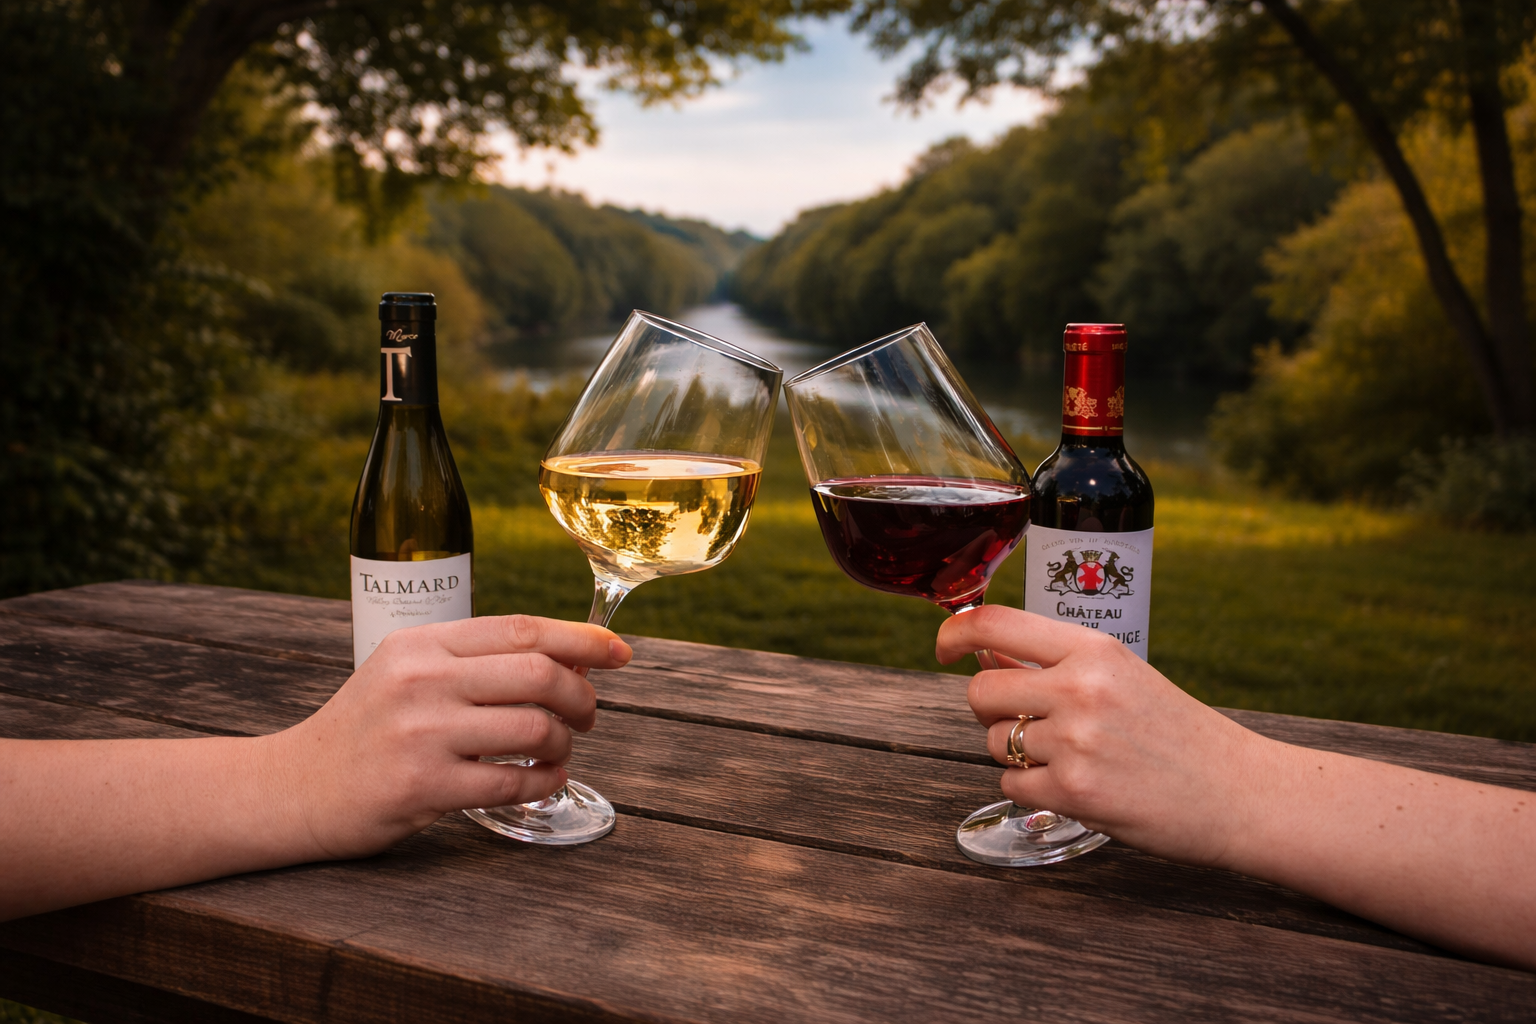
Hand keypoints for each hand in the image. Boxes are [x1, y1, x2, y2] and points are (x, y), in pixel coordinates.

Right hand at [259, 615, 631, 860]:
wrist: (290, 788)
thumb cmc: (363, 730)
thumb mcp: (406, 672)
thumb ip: (473, 660)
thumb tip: (568, 657)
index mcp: (422, 642)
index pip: (522, 628)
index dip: (583, 639)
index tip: (619, 652)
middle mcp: (422, 679)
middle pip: (539, 672)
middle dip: (583, 695)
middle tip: (589, 715)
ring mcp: (421, 733)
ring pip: (534, 727)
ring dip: (564, 743)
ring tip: (557, 751)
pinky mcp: (422, 786)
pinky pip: (513, 781)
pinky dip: (543, 783)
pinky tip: (543, 782)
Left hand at [937, 606, 1270, 867]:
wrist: (1240, 792)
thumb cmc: (1179, 733)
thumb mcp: (1122, 676)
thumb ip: (1053, 665)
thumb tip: (980, 651)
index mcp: (1094, 649)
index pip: (994, 622)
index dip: (953, 633)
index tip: (944, 648)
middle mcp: (1081, 688)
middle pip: (980, 691)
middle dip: (989, 710)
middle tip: (1026, 723)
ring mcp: (1077, 741)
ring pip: (994, 743)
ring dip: (1017, 755)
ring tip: (1071, 759)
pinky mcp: (1075, 792)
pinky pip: (1011, 786)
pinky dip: (1031, 792)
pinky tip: (1076, 787)